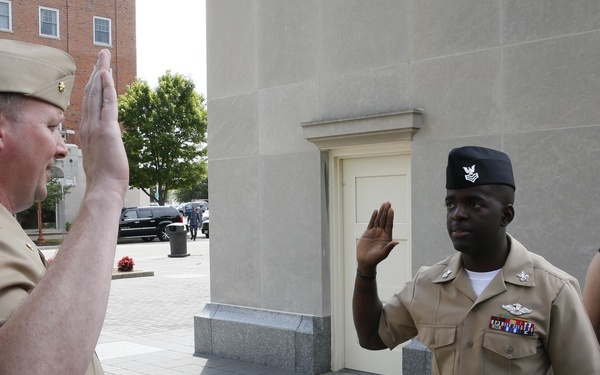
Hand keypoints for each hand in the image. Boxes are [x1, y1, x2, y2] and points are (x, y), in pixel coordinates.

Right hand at [80, 49, 128, 198]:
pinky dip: (107, 87)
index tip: (96, 72)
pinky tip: (107, 74)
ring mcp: (96, 126)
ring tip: (105, 57)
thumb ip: (102, 147)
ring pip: (97, 94)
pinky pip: (107, 103)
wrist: (103, 189)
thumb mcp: (101, 158)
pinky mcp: (107, 129)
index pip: (89, 103)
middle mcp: (88, 126)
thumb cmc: (105, 179)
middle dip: (97, 72)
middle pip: (91, 93)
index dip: (93, 86)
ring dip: (102, 73)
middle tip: (102, 56)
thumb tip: (108, 146)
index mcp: (87, 132)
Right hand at [357, 202, 398, 272]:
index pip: (389, 225)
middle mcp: (382, 233)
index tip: (391, 210)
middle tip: (388, 203)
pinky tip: (376, 211)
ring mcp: (375, 232)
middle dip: (386, 211)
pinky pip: (371, 223)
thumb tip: (396, 242)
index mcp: (387, 237)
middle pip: (384, 220)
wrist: (365, 261)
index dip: (390, 217)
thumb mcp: (383, 253)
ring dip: (381, 212)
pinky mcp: (368, 232)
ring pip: (379, 220)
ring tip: (383, 204)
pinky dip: (373, 217)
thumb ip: (389, 247)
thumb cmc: (375, 259)